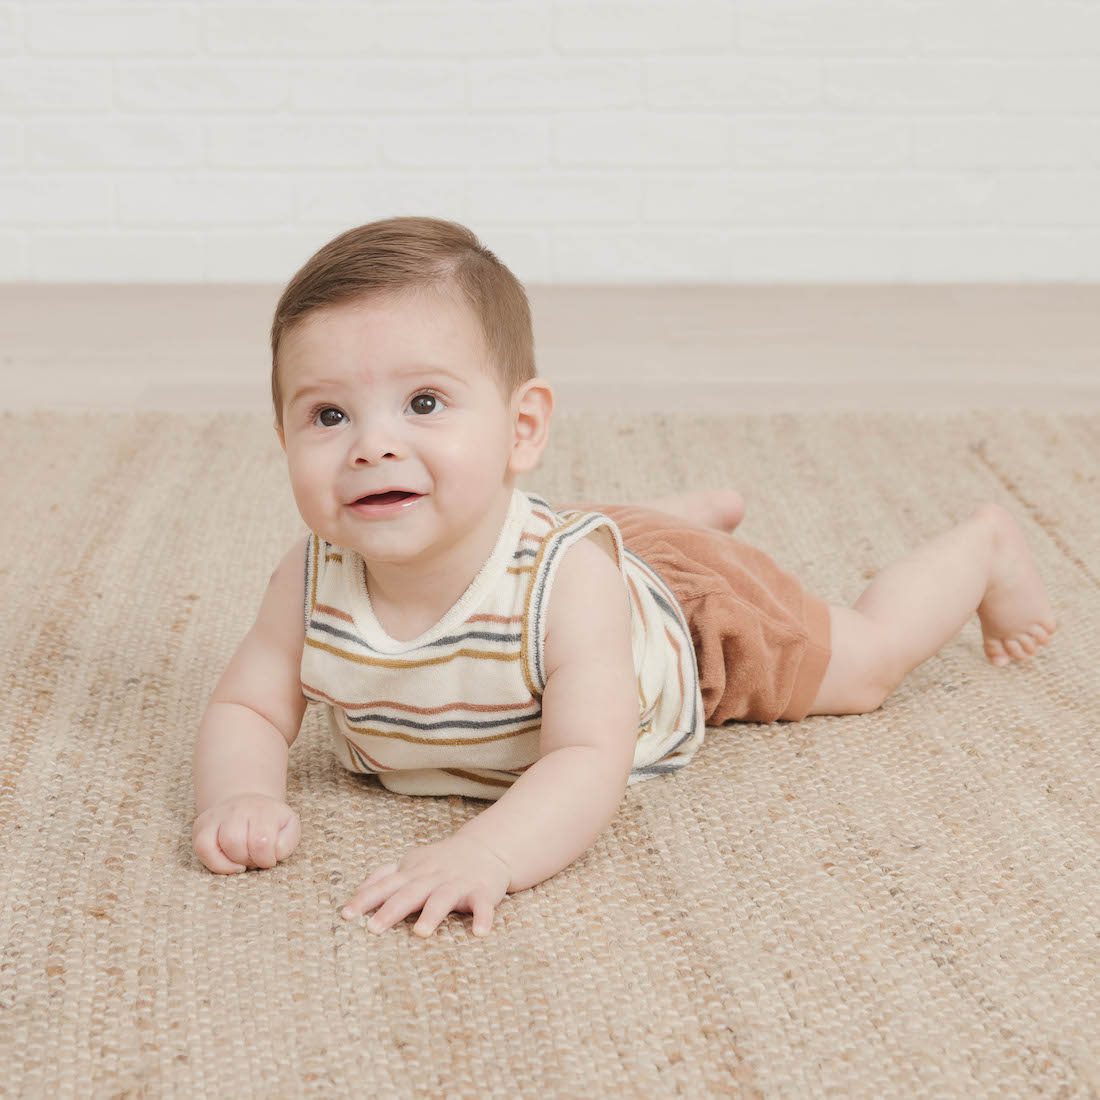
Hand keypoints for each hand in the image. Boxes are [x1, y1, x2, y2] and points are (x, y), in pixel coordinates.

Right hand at [192, 793, 300, 873]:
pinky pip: (202, 848)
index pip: (261, 841)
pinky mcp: (202, 824)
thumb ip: (286, 843)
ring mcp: (218, 815)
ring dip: (232, 862)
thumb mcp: (288, 829)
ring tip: (242, 861)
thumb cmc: (271, 824)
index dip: (266, 858)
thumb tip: (272, 853)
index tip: (269, 859)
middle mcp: (239, 809)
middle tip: (255, 859)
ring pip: (218, 844)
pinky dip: (215, 863)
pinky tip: (228, 864)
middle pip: (236, 843)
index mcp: (264, 810)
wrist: (249, 805)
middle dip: (247, 860)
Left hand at [340, 833, 511, 937]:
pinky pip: (482, 905)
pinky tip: (479, 933)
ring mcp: (457, 884)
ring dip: (432, 914)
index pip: (384, 885)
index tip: (346, 915)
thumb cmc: (441, 861)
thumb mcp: (410, 863)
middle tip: (373, 930)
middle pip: (409, 893)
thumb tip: (355, 893)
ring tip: (421, 933)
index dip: (365, 899)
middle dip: (391, 910)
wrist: (486, 847)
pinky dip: (483, 918)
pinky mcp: (481, 891)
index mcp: (412, 873)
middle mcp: (432, 877)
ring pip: (443, 898)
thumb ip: (383, 876)